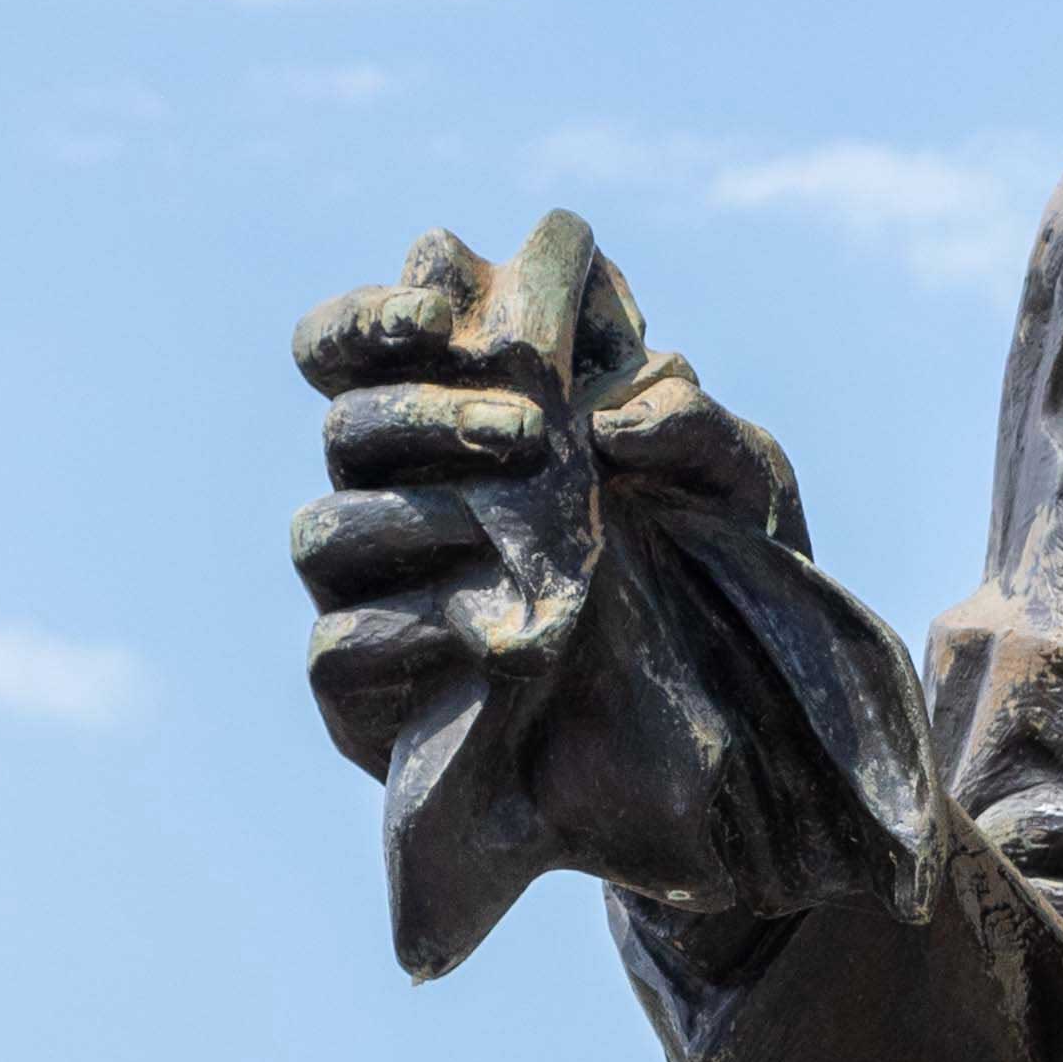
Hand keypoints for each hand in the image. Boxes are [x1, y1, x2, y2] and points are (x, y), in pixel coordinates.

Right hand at [290, 214, 806, 951]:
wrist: (726, 751)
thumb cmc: (714, 585)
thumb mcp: (739, 493)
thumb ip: (693, 425)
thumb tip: (615, 417)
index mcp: (453, 423)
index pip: (357, 347)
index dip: (376, 317)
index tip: (446, 310)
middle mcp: (393, 500)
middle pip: (343, 423)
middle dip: (428, 411)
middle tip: (532, 432)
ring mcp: (368, 599)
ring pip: (323, 529)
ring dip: (419, 517)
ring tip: (526, 541)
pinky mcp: (362, 698)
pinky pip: (338, 648)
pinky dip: (413, 629)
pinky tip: (499, 634)